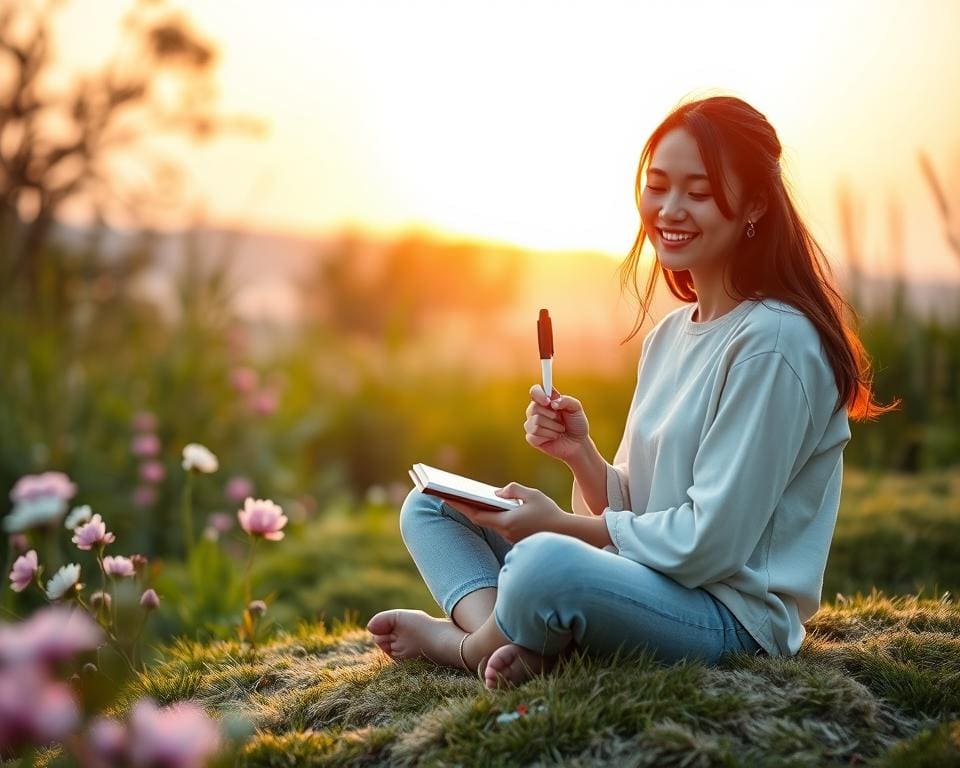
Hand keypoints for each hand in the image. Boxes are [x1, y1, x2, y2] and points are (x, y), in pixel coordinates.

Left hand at [442, 482, 567, 543]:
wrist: (566, 534)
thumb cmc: (550, 513)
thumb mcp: (533, 495)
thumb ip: (514, 491)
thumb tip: (498, 493)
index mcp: (507, 521)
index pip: (477, 515)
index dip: (460, 506)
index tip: (445, 498)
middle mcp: (505, 532)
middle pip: (479, 519)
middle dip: (463, 507)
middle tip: (447, 494)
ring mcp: (510, 537)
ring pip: (489, 522)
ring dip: (477, 511)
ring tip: (464, 496)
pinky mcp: (515, 538)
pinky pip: (499, 525)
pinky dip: (491, 515)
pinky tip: (486, 505)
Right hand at [525, 385, 590, 463]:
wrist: (578, 443)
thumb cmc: (577, 424)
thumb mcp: (576, 408)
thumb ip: (566, 401)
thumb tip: (552, 403)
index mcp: (545, 401)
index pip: (534, 391)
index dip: (538, 394)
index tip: (548, 401)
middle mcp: (536, 411)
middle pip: (534, 407)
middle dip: (552, 416)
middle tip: (561, 420)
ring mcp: (532, 424)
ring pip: (535, 421)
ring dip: (553, 427)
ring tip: (560, 430)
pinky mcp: (531, 438)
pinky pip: (533, 434)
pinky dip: (548, 436)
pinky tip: (554, 437)